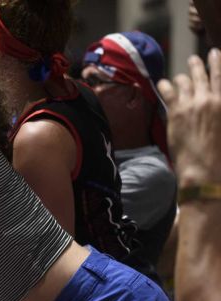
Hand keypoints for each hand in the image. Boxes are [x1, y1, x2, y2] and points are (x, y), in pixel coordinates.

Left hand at [158, 49, 220, 185]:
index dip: (217, 63)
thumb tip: (215, 103)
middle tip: (195, 59)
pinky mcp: (176, 113)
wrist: (206, 169)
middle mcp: (210, 99)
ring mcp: (192, 105)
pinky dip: (165, 86)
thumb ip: (218, 110)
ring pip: (185, 81)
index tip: (215, 53)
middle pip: (202, 75)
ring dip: (182, 76)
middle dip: (198, 65)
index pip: (220, 76)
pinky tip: (162, 83)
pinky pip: (168, 92)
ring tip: (179, 75)